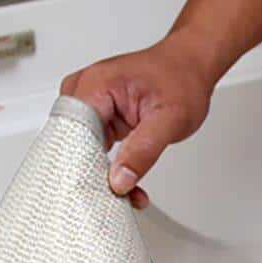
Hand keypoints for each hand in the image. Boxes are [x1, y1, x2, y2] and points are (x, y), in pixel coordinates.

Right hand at [60, 32, 217, 208]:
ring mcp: (88, 102)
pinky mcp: (96, 115)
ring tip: (129, 192)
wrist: (189, 65)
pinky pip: (92, 147)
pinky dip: (107, 167)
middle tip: (120, 197)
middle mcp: (85, 90)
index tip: (101, 192)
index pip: (73, 135)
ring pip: (80, 150)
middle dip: (94, 176)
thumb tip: (119, 180)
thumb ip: (144, 150)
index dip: (83, 168)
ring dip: (102, 175)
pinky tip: (126, 180)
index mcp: (96, 84)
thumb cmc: (182, 80)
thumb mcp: (171, 119)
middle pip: (71, 145)